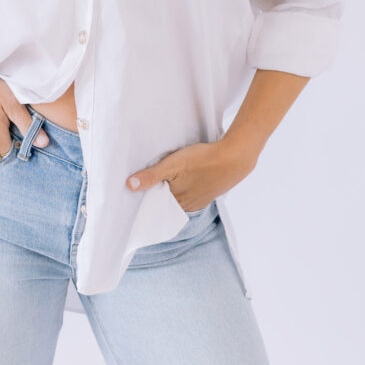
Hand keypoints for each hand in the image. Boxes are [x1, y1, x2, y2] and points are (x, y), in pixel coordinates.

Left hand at [126, 136, 258, 211]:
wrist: (234, 159)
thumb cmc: (202, 161)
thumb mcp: (172, 165)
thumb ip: (152, 176)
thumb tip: (130, 186)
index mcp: (177, 202)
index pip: (155, 206)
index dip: (146, 198)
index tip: (136, 192)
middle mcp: (188, 205)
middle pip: (167, 202)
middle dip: (157, 194)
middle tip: (148, 183)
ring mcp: (200, 199)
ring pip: (179, 197)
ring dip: (172, 190)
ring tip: (165, 179)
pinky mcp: (209, 192)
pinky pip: (191, 193)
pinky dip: (185, 187)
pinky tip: (184, 177)